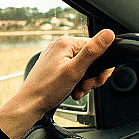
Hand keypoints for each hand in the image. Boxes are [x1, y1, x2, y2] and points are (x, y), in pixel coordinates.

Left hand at [0, 29, 114, 138]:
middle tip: (86, 86)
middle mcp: (60, 47)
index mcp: (65, 43)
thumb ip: (92, 51)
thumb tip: (108, 33)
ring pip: (82, 67)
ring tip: (78, 90)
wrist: (29, 104)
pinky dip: (76, 82)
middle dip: (92, 75)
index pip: (96, 46)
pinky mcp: (54, 67)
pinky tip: (72, 91)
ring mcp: (56, 57)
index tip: (98, 79)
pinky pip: (73, 72)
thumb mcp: (75, 71)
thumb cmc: (47, 89)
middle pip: (90, 57)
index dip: (102, 65)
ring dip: (84, 81)